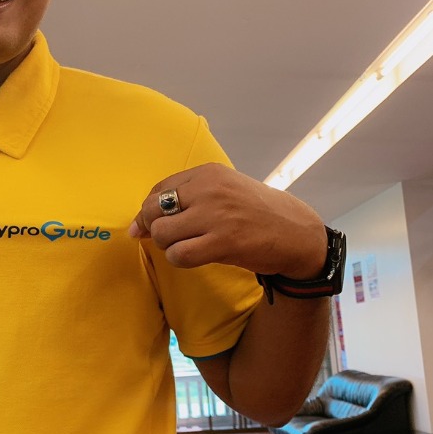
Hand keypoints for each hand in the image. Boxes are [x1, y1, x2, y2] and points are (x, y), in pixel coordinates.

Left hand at [128, 163, 327, 278]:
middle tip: (169, 239)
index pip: (159, 189)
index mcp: (208, 173)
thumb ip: (188, 198)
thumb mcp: (226, 190)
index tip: (149, 225)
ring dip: (168, 246)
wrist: (296, 232)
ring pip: (162, 233)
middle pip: (154, 210)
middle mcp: (209, 190)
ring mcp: (215, 216)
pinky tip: (193, 257)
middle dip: (154, 229)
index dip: (148, 211)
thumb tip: (138, 224)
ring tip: (187, 246)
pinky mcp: (222, 242)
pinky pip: (179, 254)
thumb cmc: (257, 212)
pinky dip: (179, 259)